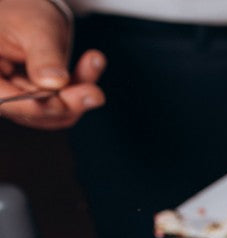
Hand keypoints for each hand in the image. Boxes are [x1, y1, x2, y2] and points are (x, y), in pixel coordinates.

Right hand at [0, 0, 105, 128]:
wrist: (31, 11)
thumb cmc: (26, 14)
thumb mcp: (36, 29)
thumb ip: (44, 57)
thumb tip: (54, 83)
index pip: (2, 99)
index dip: (31, 106)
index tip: (61, 104)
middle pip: (29, 111)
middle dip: (66, 104)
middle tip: (95, 93)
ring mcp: (17, 96)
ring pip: (51, 114)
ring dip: (78, 96)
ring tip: (93, 62)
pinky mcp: (37, 99)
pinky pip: (63, 106)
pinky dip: (81, 89)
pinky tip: (92, 64)